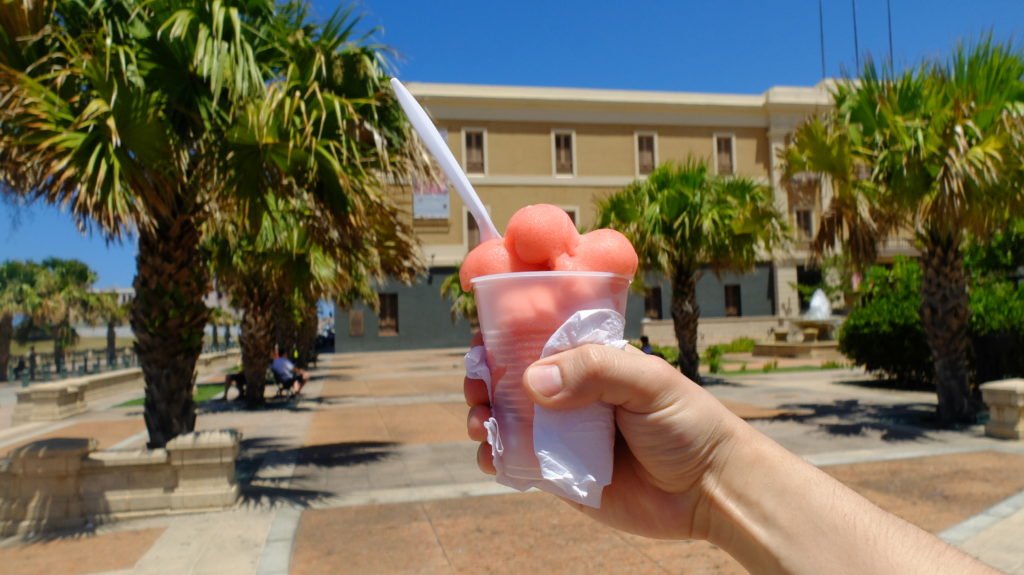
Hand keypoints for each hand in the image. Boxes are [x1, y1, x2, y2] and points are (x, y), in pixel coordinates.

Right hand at [464, 343, 744, 539]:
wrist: (709, 491)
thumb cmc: (688, 424)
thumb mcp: (648, 381)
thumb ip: (594, 370)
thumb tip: (532, 379)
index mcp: (590, 362)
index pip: (537, 340)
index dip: (503, 338)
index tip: (482, 341)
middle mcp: (571, 395)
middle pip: (511, 380)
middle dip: (483, 379)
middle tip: (477, 387)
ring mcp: (563, 435)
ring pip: (507, 420)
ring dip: (483, 417)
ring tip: (482, 422)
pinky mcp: (560, 475)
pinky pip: (516, 464)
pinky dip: (495, 458)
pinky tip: (490, 455)